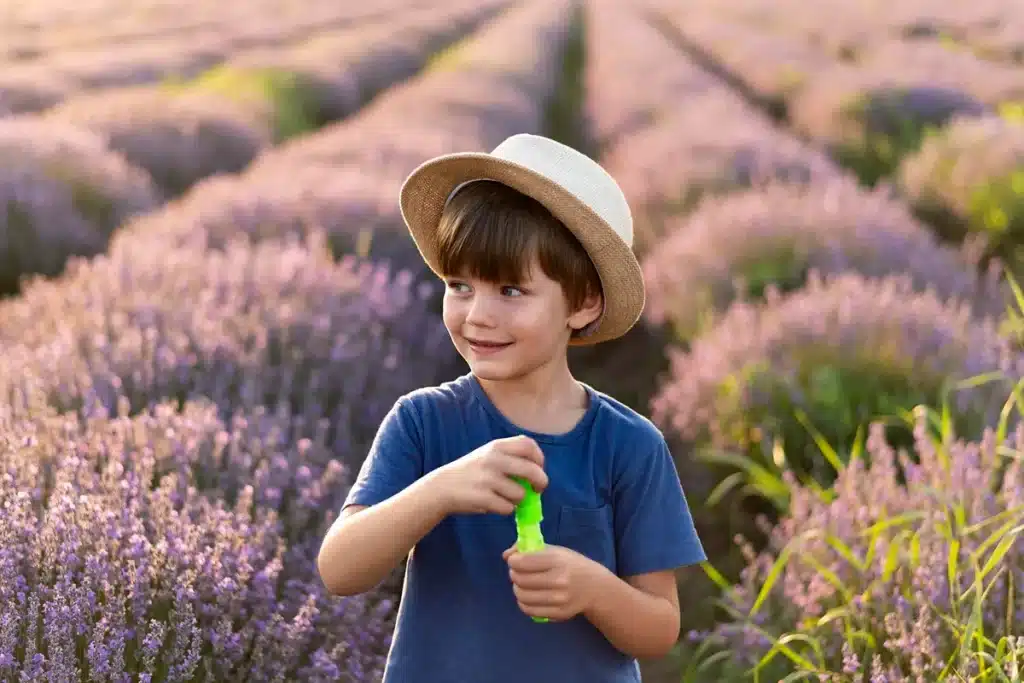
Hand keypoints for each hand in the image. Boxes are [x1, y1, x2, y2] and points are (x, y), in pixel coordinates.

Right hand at [431, 435, 547, 515]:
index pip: (529, 445)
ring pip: (521, 494)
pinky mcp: (483, 497)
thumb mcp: (488, 454)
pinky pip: (508, 508)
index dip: (539, 458)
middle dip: (541, 482)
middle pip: (532, 470)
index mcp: (496, 446)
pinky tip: (494, 504)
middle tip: (537, 490)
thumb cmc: (470, 472)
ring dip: (518, 500)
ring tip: (505, 497)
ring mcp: (488, 479)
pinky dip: (505, 509)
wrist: (442, 487)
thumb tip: (537, 473)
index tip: (539, 469)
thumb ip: (510, 457)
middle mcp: (493, 459)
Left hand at [503, 543, 604, 621]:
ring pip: (522, 596)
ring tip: (523, 584)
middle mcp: (558, 581)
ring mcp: (558, 600)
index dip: (513, 561)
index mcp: (557, 560)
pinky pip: (529, 610)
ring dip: (517, 588)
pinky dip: (523, 602)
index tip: (514, 560)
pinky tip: (528, 596)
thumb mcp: (555, 551)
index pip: (523, 562)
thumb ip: (530, 549)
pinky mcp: (558, 614)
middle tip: (518, 572)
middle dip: (514, 574)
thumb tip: (506, 555)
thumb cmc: (571, 565)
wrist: (595, 587)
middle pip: (520, 580)